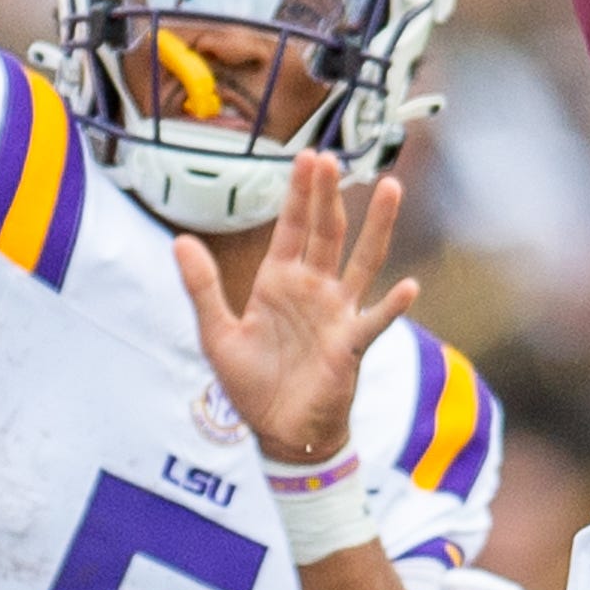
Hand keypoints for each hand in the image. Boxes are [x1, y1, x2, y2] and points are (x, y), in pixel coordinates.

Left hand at [174, 153, 417, 466]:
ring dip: (376, 226)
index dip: (298, 193)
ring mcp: (336, 313)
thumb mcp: (217, 334)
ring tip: (389, 188)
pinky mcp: (350, 345)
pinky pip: (375, 320)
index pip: (292, 227)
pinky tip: (409, 287)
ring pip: (362, 261)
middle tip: (331, 157)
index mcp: (279, 282)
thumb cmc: (252, 383)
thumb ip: (202, 287)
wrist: (278, 432)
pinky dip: (392, 305)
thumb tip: (180, 240)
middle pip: (326, 231)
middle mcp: (313, 289)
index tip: (307, 156)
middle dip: (327, 195)